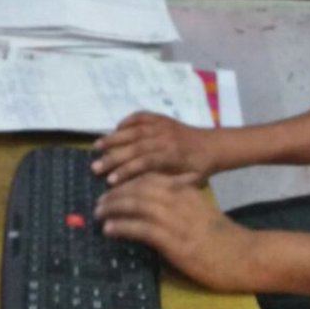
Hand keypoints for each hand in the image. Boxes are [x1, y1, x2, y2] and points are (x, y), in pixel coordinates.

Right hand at [92, 111, 214, 186]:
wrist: (214, 145)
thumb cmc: (201, 168)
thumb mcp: (190, 182)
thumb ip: (170, 186)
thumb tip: (145, 192)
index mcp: (173, 155)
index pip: (145, 162)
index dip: (127, 171)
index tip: (110, 181)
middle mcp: (165, 137)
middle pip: (134, 146)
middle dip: (113, 157)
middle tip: (95, 167)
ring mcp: (162, 125)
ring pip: (134, 130)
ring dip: (114, 138)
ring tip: (96, 147)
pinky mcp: (161, 118)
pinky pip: (141, 116)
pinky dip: (127, 121)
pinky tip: (115, 129)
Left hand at [93, 173, 252, 292]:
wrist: (242, 254)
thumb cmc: (222, 236)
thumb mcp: (200, 209)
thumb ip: (180, 201)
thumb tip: (155, 204)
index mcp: (184, 188)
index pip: (149, 177)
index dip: (128, 181)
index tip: (113, 187)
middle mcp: (177, 198)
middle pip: (137, 188)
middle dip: (115, 193)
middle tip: (99, 201)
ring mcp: (174, 218)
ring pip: (134, 204)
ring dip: (112, 207)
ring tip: (99, 213)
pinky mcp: (172, 239)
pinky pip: (139, 228)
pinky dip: (120, 226)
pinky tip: (108, 229)